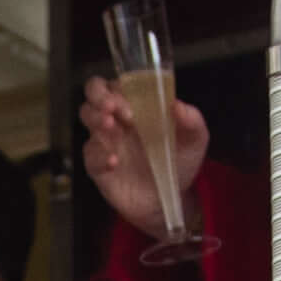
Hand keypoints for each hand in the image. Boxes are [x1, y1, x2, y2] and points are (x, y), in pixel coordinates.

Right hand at [79, 70, 211, 246]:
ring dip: (96, 117)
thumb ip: (192, 120)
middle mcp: (117, 118)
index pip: (118, 83)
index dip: (120, 85)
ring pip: (86, 115)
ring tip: (111, 125)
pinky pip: (90, 155)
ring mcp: (105, 140)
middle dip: (100, 95)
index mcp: (137, 105)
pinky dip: (99, 155)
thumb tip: (177, 105)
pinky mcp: (98, 165)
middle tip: (114, 107)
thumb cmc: (178, 161)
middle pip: (94, 92)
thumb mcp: (194, 140)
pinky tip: (114, 161)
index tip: (133, 99)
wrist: (170, 197)